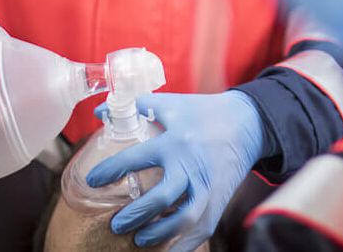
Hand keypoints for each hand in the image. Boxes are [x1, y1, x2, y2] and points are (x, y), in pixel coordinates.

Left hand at [86, 91, 271, 250]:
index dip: (111, 171)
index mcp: (176, 141)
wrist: (249, 123)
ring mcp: (208, 186)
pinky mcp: (219, 200)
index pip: (137, 158)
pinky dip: (183, 246)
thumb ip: (136, 106)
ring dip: (159, 234)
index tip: (92, 181)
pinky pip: (202, 230)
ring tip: (139, 240)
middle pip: (163, 196)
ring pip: (185, 218)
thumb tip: (100, 110)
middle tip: (116, 224)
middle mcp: (192, 166)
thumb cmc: (204, 112)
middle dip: (136, 214)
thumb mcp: (172, 105)